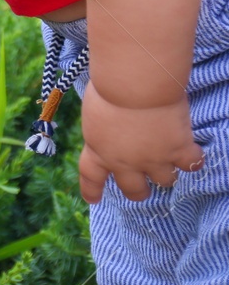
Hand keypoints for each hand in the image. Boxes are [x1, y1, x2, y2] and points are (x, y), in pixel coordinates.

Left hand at [78, 80, 203, 203]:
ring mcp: (153, 159)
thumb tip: (114, 124)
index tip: (94, 200)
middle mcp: (125, 161)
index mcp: (98, 148)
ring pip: (165, 180)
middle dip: (139, 190)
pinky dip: (193, 157)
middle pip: (133, 189)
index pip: (91, 175)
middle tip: (145, 185)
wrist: (134, 85)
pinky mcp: (177, 151)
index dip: (92, 190)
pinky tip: (192, 148)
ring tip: (170, 158)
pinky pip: (191, 164)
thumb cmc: (108, 87)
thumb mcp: (96, 109)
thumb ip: (104, 125)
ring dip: (167, 171)